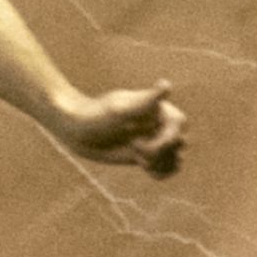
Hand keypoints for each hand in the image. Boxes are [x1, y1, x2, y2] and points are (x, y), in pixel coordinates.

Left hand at [54, 81, 184, 178]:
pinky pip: (169, 168)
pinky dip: (162, 172)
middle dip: (158, 150)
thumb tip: (166, 84)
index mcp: (159, 108)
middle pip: (179, 142)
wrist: (76, 130)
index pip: (180, 123)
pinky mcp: (148, 156)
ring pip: (176, 157)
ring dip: (161, 163)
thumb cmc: (96, 115)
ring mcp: (155, 140)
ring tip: (139, 159)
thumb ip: (145, 101)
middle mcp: (160, 123)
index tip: (136, 141)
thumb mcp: (120, 110)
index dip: (164, 137)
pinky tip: (145, 168)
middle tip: (133, 147)